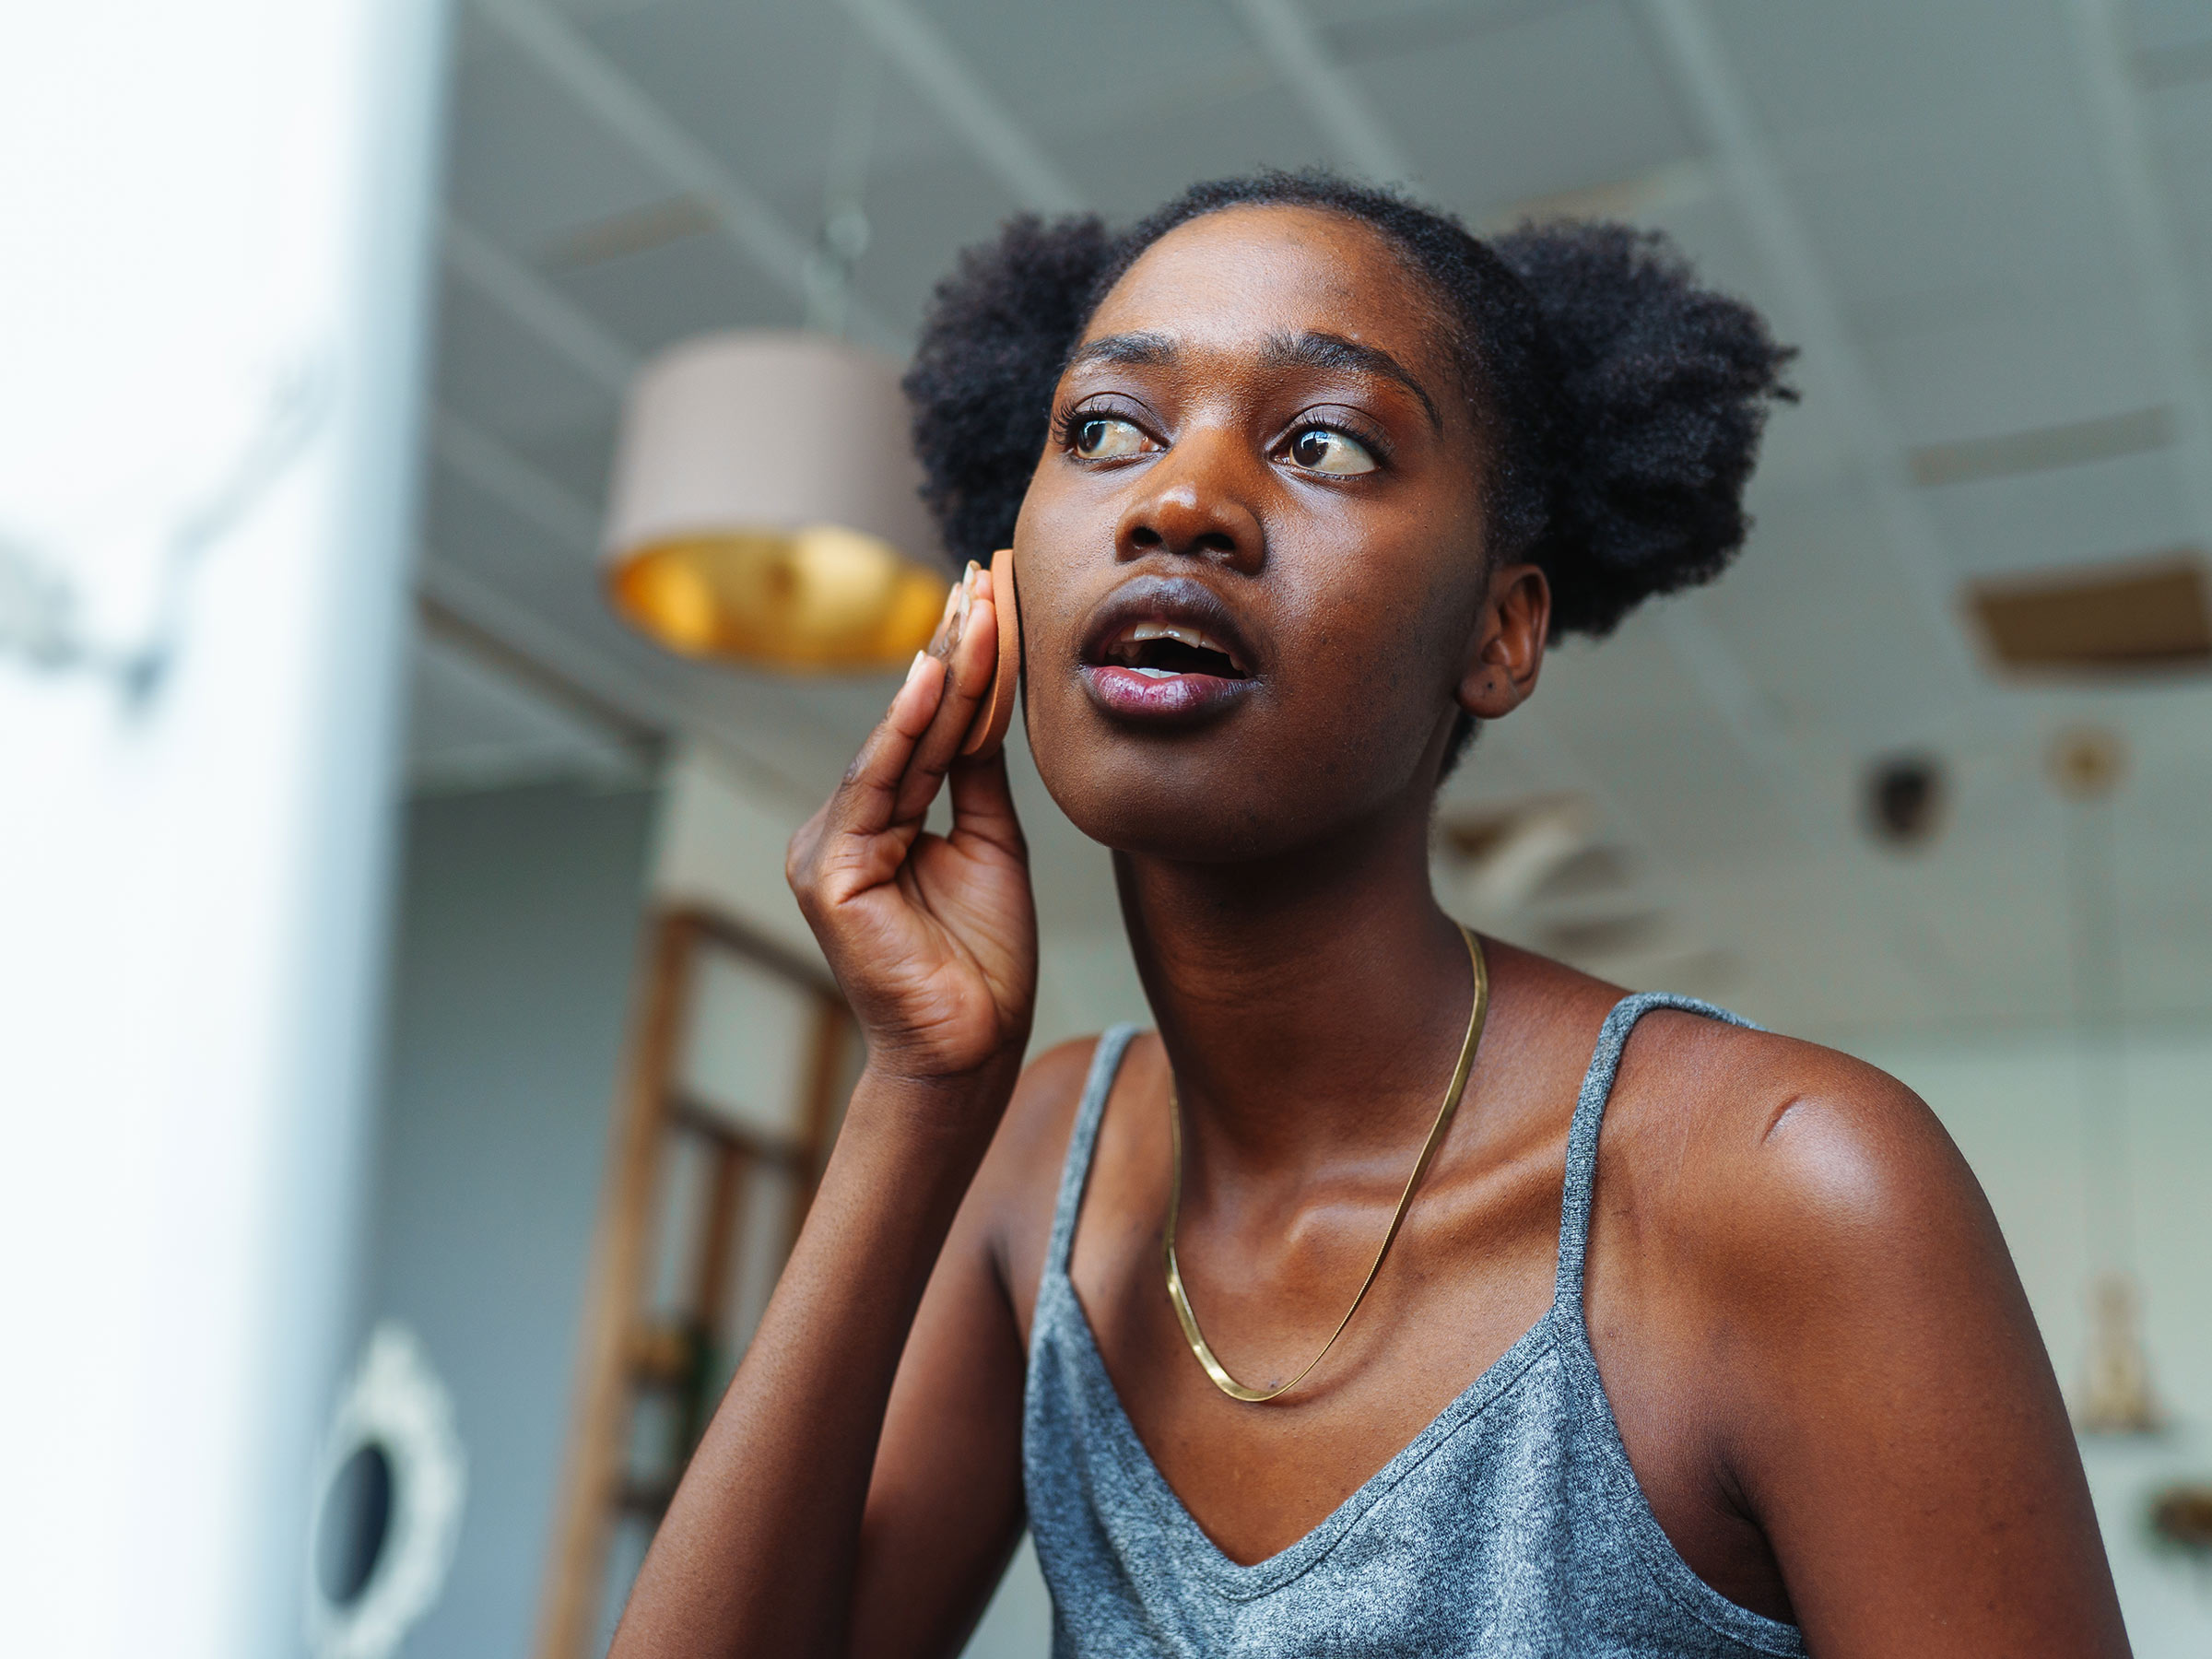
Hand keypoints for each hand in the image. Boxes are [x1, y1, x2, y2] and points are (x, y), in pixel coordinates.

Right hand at [787, 563, 1036, 1088]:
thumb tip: (985, 698)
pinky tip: (934, 677)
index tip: (995, 594)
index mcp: (877, 821)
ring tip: (977, 605)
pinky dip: (906, 729)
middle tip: (988, 574)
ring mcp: (829, 846)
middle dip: (954, 647)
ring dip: (942, 671)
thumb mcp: (990, 843)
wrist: (972, 1047)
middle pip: (913, 721)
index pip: (930, 726)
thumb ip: (974, 773)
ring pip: (898, 742)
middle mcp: (844, 825)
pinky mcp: (828, 871)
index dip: (965, 662)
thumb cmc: (983, 959)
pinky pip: (876, 785)